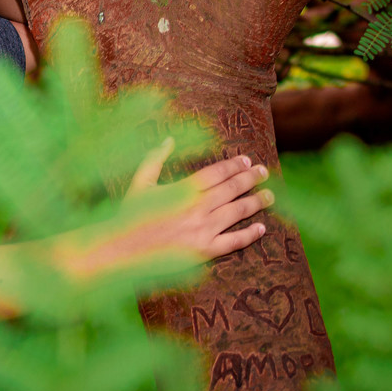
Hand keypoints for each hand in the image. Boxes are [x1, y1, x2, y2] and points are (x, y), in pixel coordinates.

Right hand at [128, 138, 272, 260]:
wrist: (122, 250)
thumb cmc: (130, 216)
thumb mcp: (140, 183)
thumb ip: (155, 159)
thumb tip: (169, 139)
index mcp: (183, 189)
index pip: (217, 172)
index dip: (235, 165)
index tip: (247, 160)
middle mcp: (197, 207)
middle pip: (232, 189)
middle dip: (251, 178)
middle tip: (264, 172)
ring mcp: (202, 230)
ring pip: (238, 212)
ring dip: (257, 202)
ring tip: (269, 196)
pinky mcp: (204, 251)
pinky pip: (233, 242)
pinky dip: (250, 235)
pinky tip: (261, 228)